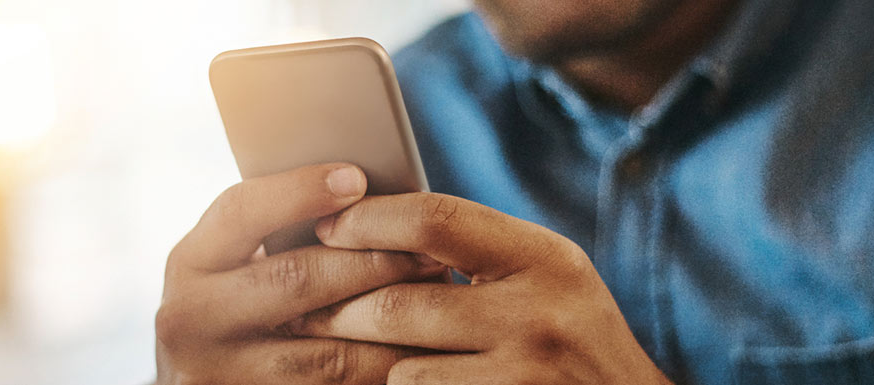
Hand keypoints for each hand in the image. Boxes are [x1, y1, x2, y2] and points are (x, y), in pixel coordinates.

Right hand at [155, 164, 449, 384]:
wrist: (206, 383)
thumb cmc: (242, 307)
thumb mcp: (235, 265)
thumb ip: (277, 232)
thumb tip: (363, 190)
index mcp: (189, 262)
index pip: (241, 211)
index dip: (300, 192)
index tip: (357, 178)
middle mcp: (190, 319)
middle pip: (295, 280)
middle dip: (372, 262)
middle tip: (430, 252)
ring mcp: (220, 374)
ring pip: (328, 352)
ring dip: (393, 327)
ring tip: (439, 302)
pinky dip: (383, 370)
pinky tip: (417, 352)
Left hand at [289, 193, 671, 383]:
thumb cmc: (573, 340)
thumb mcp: (547, 277)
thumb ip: (479, 250)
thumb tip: (367, 223)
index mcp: (546, 259)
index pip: (436, 220)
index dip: (367, 221)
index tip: (326, 227)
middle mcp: (540, 314)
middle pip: (400, 304)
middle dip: (338, 310)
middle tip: (301, 309)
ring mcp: (526, 375)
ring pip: (402, 369)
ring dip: (373, 367)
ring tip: (355, 355)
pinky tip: (400, 382)